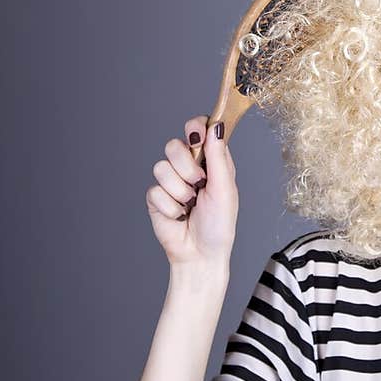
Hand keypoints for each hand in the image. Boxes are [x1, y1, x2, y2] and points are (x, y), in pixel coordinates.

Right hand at [145, 115, 238, 268]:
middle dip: (186, 167)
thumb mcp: (225, 189)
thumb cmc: (219, 225)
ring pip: (161, 167)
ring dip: (180, 191)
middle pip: (174, 145)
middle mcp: (190, 167)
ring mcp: (170, 181)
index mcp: (211, 161)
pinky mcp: (156, 197)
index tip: (196, 137)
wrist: (200, 254)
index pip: (199, 129)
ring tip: (190, 205)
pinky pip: (155, 190)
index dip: (195, 127)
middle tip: (199, 184)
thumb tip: (216, 126)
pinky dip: (170, 207)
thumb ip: (219, 157)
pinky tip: (179, 216)